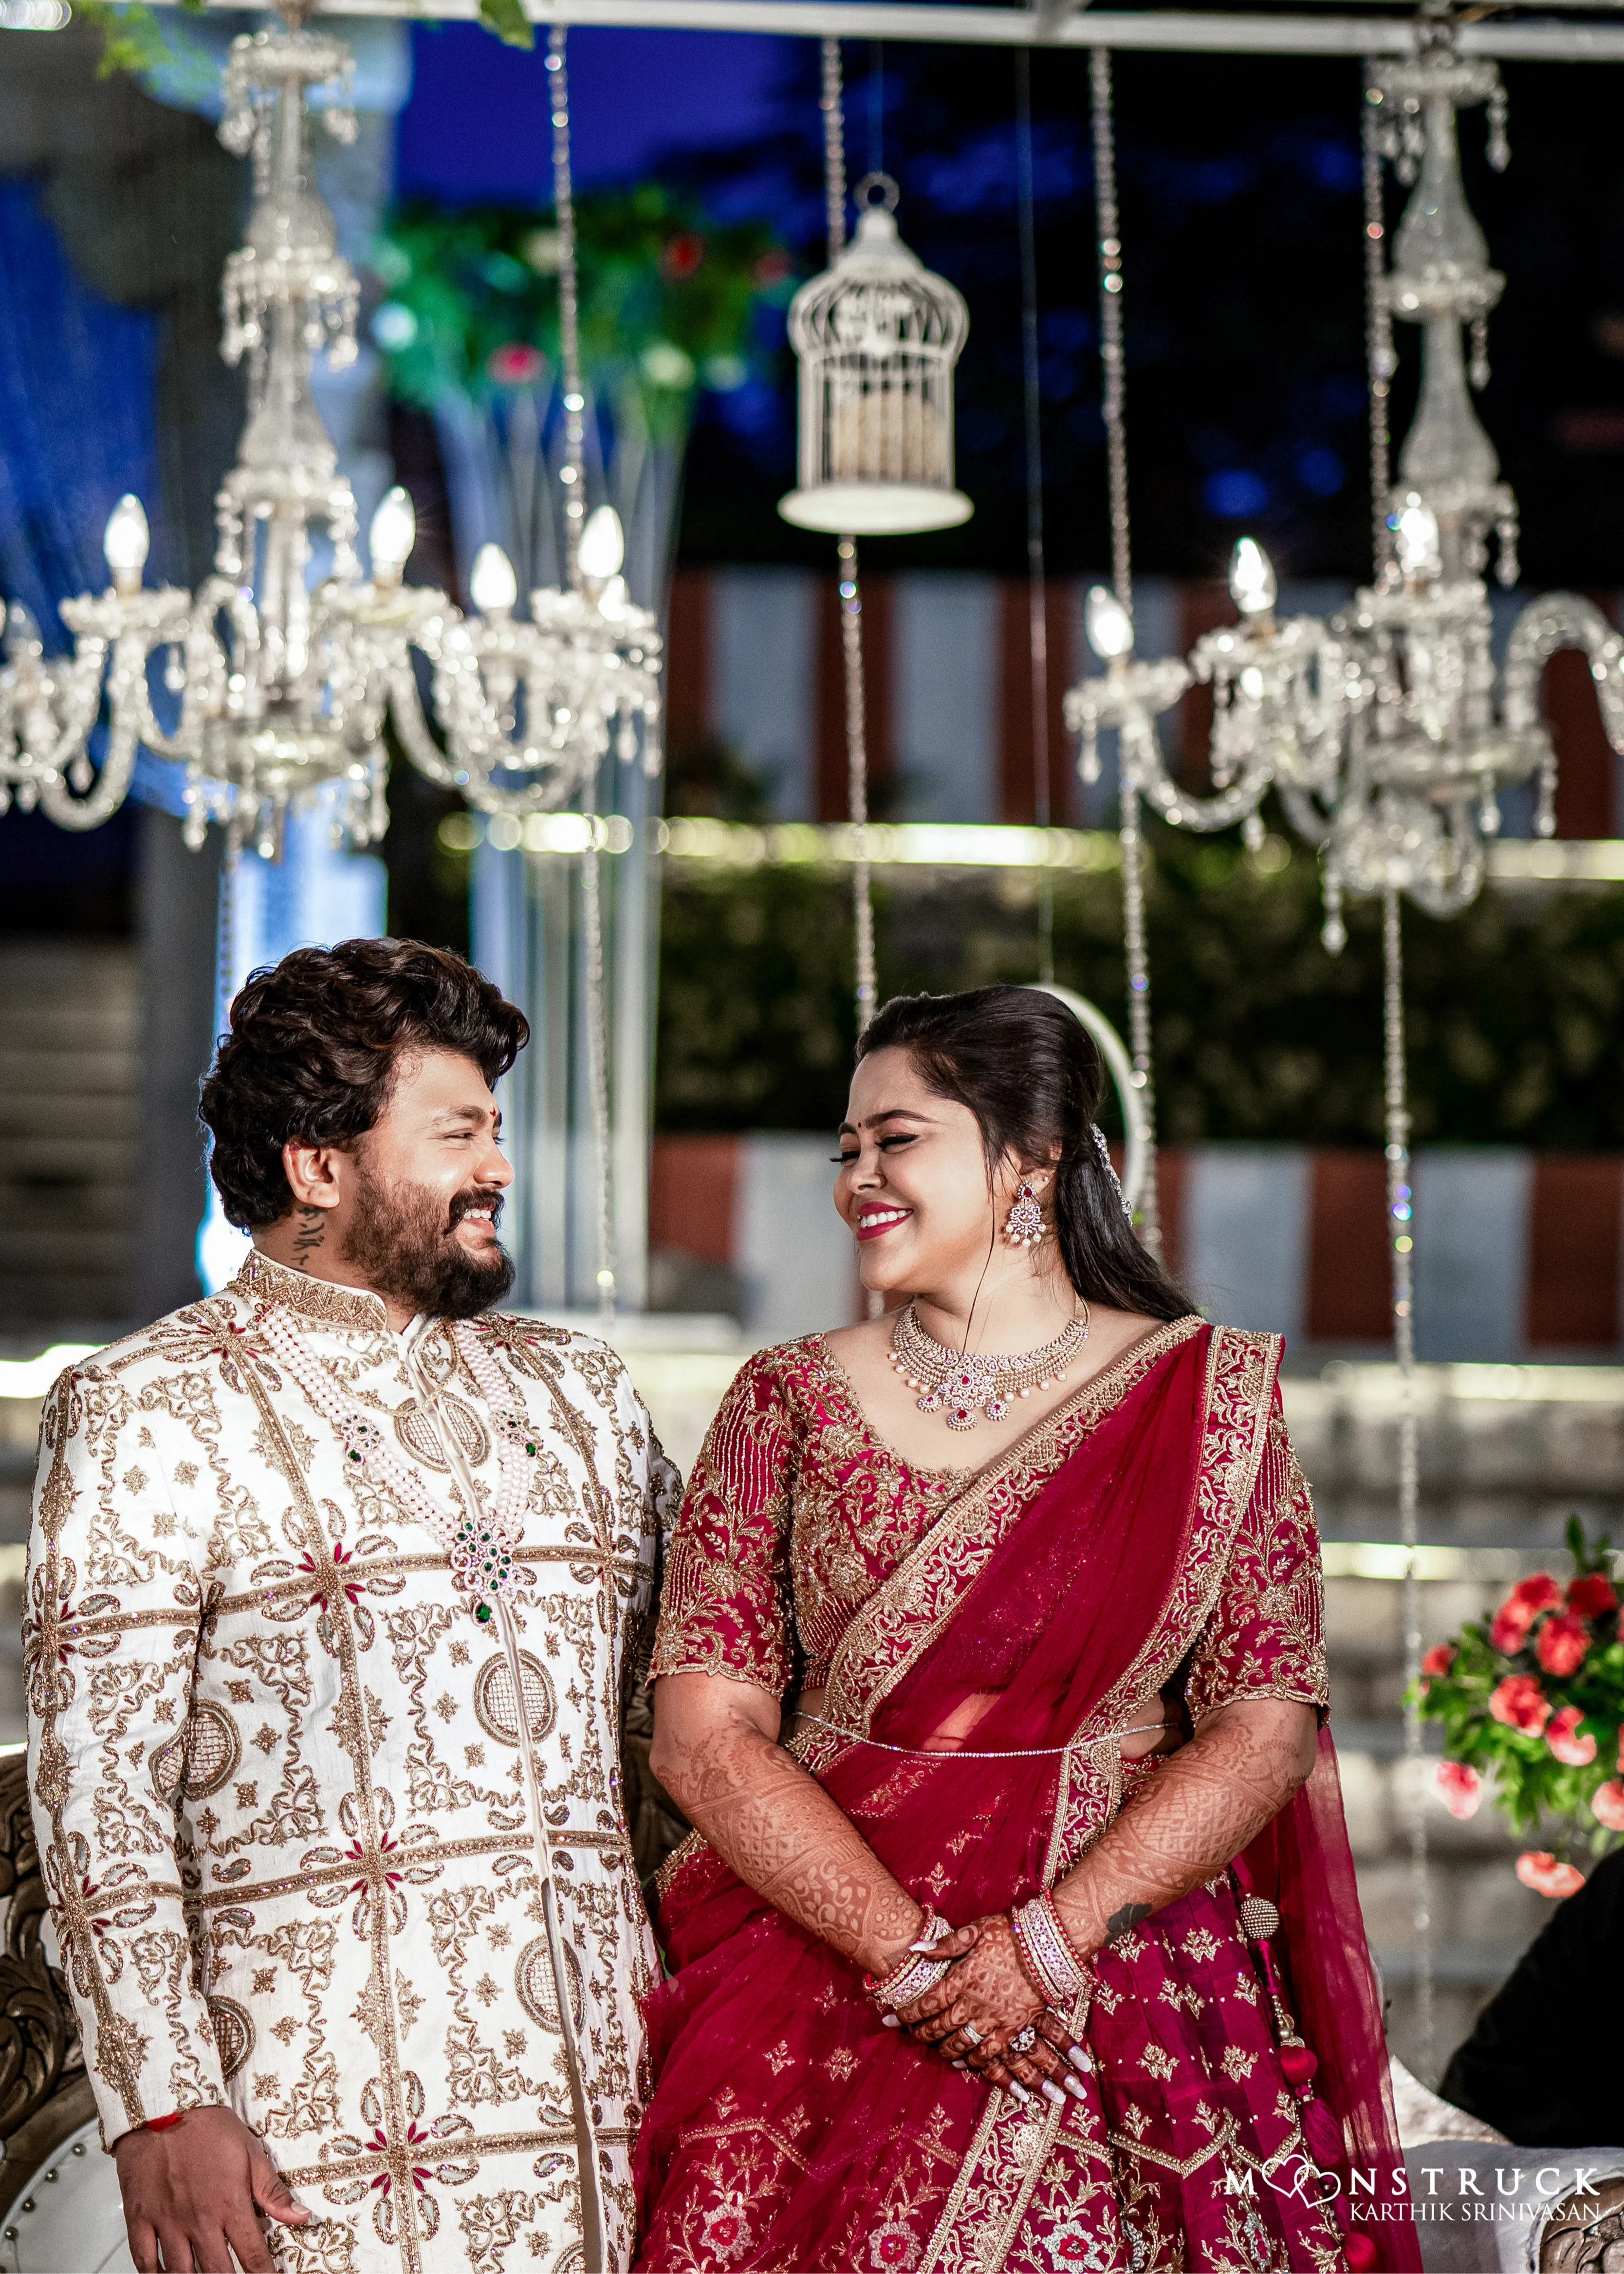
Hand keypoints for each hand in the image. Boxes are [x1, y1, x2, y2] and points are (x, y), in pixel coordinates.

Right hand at [113, 2104, 309, 2273]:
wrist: (164, 2105)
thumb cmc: (209, 2127)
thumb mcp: (250, 2153)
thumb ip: (273, 2191)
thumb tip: (302, 2217)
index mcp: (229, 2204)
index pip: (252, 2254)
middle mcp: (199, 2220)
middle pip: (217, 2272)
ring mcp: (167, 2222)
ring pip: (180, 2273)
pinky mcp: (140, 2218)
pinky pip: (143, 2261)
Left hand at [891, 1915, 1090, 2106]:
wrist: (1049, 1949)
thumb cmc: (1010, 1934)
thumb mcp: (976, 1931)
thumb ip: (946, 1944)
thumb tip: (916, 1949)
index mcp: (962, 1977)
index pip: (927, 2001)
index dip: (906, 2012)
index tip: (889, 2017)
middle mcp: (973, 2002)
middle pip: (939, 2026)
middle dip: (919, 2032)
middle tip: (908, 2033)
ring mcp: (993, 2018)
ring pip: (960, 2043)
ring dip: (943, 2049)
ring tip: (932, 2048)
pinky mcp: (1012, 2028)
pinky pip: (988, 2052)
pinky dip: (973, 2060)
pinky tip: (963, 2061)